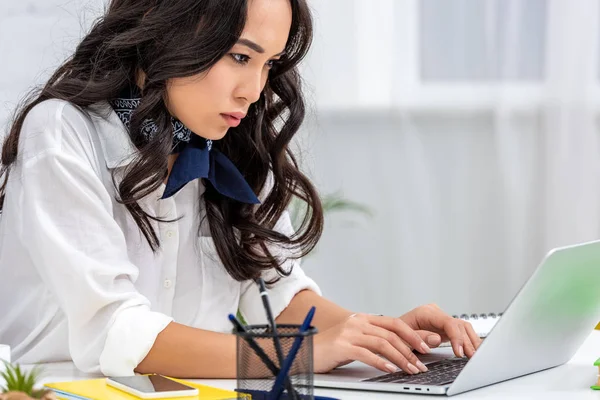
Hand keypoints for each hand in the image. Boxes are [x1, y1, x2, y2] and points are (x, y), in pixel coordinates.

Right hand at [313, 313, 436, 374]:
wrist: (308, 351)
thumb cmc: (332, 347)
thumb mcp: (356, 338)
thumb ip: (373, 338)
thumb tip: (399, 346)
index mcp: (363, 318)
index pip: (394, 323)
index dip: (412, 334)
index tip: (425, 346)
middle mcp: (358, 322)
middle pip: (391, 334)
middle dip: (410, 349)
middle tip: (420, 363)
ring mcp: (350, 333)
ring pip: (382, 344)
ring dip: (400, 358)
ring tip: (410, 369)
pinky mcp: (343, 346)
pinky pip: (367, 354)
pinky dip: (381, 362)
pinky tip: (390, 369)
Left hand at [399, 303, 481, 358]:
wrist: (390, 334)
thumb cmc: (393, 334)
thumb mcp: (402, 337)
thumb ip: (419, 337)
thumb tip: (436, 338)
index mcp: (425, 312)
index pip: (447, 322)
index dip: (456, 337)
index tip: (459, 351)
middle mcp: (435, 313)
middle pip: (458, 325)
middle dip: (466, 342)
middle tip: (472, 357)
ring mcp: (440, 320)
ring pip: (462, 327)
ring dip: (471, 342)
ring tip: (475, 356)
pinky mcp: (444, 328)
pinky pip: (460, 332)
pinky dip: (468, 341)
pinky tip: (472, 351)